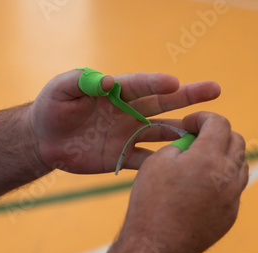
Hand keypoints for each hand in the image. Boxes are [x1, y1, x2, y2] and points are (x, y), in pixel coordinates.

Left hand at [30, 69, 220, 173]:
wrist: (44, 140)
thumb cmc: (51, 107)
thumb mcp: (60, 89)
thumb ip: (81, 81)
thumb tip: (109, 82)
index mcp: (115, 91)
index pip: (140, 85)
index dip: (156, 83)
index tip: (175, 82)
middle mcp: (127, 111)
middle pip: (161, 103)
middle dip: (187, 97)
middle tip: (214, 90)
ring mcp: (127, 134)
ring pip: (160, 131)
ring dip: (182, 132)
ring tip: (207, 132)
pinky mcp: (122, 156)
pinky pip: (146, 160)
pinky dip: (163, 162)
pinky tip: (182, 165)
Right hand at [123, 112, 248, 252]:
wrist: (156, 246)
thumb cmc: (151, 201)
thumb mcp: (157, 162)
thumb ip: (180, 145)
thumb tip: (191, 144)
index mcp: (208, 158)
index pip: (219, 123)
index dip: (203, 117)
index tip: (189, 123)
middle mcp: (228, 176)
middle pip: (237, 141)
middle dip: (218, 133)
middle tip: (197, 138)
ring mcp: (233, 197)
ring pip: (240, 165)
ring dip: (224, 155)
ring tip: (201, 161)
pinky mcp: (231, 215)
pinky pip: (234, 188)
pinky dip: (222, 179)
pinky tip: (201, 185)